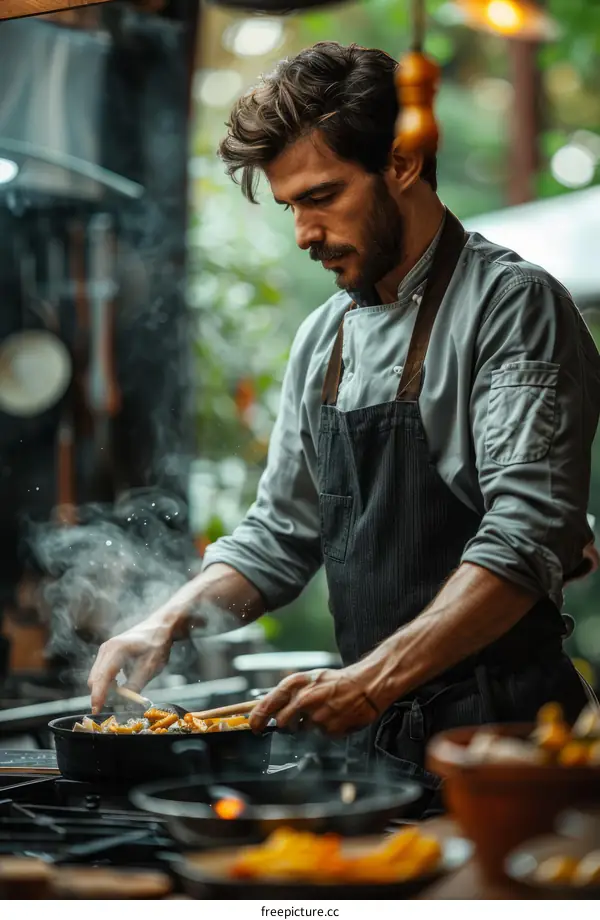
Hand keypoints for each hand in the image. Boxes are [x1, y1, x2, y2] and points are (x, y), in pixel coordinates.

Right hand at [87, 613, 175, 713]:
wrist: (160, 627)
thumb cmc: (156, 645)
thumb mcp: (150, 667)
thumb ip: (135, 686)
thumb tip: (123, 702)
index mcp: (116, 650)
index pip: (101, 678)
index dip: (98, 696)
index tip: (97, 711)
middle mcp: (106, 648)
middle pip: (94, 678)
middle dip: (99, 694)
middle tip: (109, 708)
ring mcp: (105, 649)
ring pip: (96, 675)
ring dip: (103, 688)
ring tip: (119, 696)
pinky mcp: (107, 652)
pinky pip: (101, 671)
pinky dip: (106, 681)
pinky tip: (119, 684)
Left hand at [249, 666, 381, 736]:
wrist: (366, 686)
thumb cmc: (336, 681)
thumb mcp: (310, 679)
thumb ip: (290, 692)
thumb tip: (268, 707)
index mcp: (296, 684)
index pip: (268, 704)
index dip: (257, 718)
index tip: (254, 727)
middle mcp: (303, 699)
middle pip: (282, 723)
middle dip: (286, 725)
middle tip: (297, 720)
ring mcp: (316, 716)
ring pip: (302, 730)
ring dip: (308, 725)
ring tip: (323, 711)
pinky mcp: (329, 730)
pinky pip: (320, 735)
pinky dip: (325, 729)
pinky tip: (334, 717)